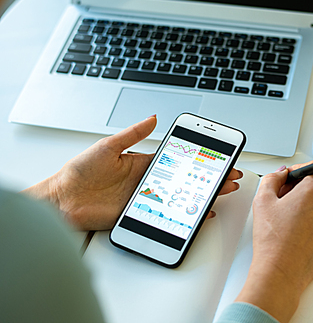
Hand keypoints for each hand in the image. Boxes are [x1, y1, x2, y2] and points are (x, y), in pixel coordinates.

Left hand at [23, 116, 241, 230]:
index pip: (178, 160)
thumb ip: (133, 134)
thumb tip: (152, 118)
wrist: (62, 199)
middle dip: (209, 178)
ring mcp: (146, 199)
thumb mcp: (108, 146)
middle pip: (186, 179)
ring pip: (180, 197)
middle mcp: (148, 181)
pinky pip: (168, 216)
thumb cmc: (80, 171)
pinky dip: (185, 216)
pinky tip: (199, 215)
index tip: (216, 155)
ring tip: (222, 192)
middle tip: (229, 176)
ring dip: (202, 195)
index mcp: (143, 163)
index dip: (198, 158)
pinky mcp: (140, 214)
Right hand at [235, 161, 312, 322]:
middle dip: (305, 190)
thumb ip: (272, 178)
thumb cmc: (273, 239)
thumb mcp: (263, 200)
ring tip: (293, 221)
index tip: (294, 177)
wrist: (281, 271)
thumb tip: (281, 174)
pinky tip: (302, 233)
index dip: (303, 170)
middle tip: (287, 201)